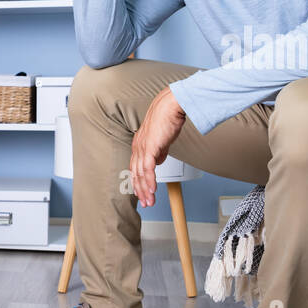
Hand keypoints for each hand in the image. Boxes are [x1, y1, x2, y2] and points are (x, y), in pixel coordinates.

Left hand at [129, 88, 185, 207]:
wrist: (172, 105)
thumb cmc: (168, 117)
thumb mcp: (162, 139)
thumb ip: (159, 151)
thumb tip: (158, 161)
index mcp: (139, 145)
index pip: (135, 167)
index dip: (138, 182)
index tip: (141, 192)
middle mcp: (138, 147)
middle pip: (136, 173)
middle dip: (140, 190)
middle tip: (146, 202)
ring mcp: (142, 147)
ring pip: (141, 174)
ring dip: (146, 189)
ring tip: (150, 201)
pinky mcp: (150, 147)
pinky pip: (148, 168)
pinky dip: (150, 181)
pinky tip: (152, 190)